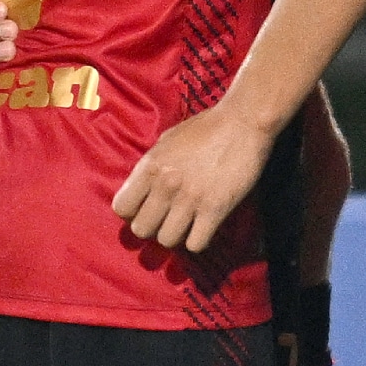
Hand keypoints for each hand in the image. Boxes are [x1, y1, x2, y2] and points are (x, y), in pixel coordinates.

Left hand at [111, 100, 279, 252]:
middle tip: (167, 219)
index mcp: (150, 166)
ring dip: (176, 235)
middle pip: (141, 229)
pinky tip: (204, 228)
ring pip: (167, 240)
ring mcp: (190, 199)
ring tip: (187, 224)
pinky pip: (195, 244)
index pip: (121, 207)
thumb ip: (152, 164)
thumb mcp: (167, 139)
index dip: (132, 212)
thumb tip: (142, 187)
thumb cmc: (207, 127)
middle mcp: (165, 185)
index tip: (146, 208)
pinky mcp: (215, 209)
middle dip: (153, 226)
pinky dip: (198, 240)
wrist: (244, 121)